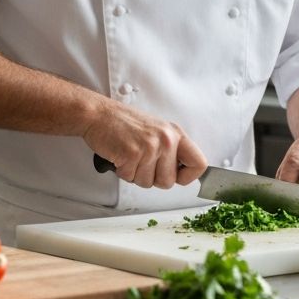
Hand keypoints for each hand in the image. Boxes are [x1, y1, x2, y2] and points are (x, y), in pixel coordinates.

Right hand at [82, 105, 207, 189]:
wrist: (100, 114)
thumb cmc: (124, 122)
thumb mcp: (157, 130)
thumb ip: (171, 149)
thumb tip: (181, 172)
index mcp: (175, 134)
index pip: (199, 164)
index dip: (188, 177)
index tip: (178, 176)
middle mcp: (166, 140)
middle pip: (169, 182)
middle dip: (153, 178)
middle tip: (142, 162)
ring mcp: (150, 147)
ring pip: (147, 183)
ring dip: (135, 174)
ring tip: (129, 155)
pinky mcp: (132, 154)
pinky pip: (130, 178)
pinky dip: (122, 171)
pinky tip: (120, 155)